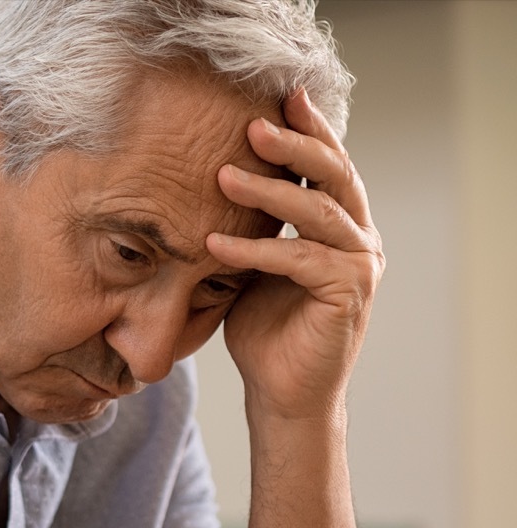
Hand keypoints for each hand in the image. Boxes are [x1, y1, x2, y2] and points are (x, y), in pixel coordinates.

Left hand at [207, 88, 384, 423]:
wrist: (279, 391)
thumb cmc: (262, 329)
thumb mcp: (250, 265)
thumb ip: (249, 225)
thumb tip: (206, 179)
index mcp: (339, 225)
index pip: (327, 166)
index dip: (306, 130)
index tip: (276, 97)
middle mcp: (358, 238)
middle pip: (333, 175)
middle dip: (293, 145)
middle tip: (253, 124)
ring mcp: (360, 264)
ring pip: (318, 211)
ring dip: (269, 190)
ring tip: (222, 174)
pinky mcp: (348, 292)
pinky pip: (300, 258)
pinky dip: (256, 248)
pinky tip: (214, 243)